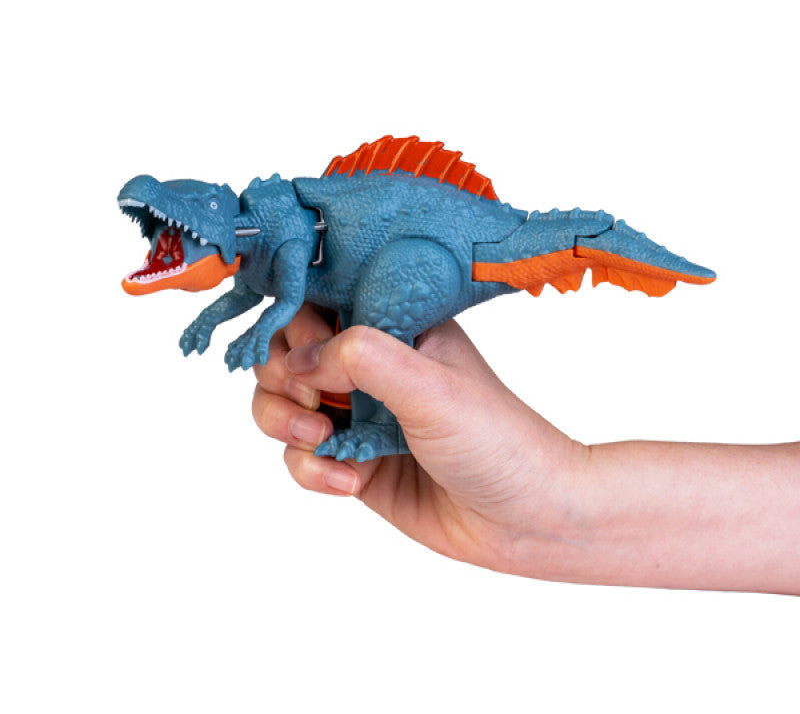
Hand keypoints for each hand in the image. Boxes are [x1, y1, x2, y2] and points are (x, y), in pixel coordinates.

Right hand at [251, 304, 586, 574]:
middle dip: (281, 381)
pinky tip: (350, 482)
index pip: (318, 307)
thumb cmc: (495, 439)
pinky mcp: (354, 461)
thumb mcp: (431, 387)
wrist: (525, 520)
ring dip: (284, 424)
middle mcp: (370, 367)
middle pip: (285, 356)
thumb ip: (362, 359)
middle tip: (310, 405)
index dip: (296, 329)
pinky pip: (300, 458)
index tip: (306, 356)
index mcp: (393, 328)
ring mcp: (359, 415)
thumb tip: (297, 359)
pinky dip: (311, 470)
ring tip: (321, 441)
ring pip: (281, 406)